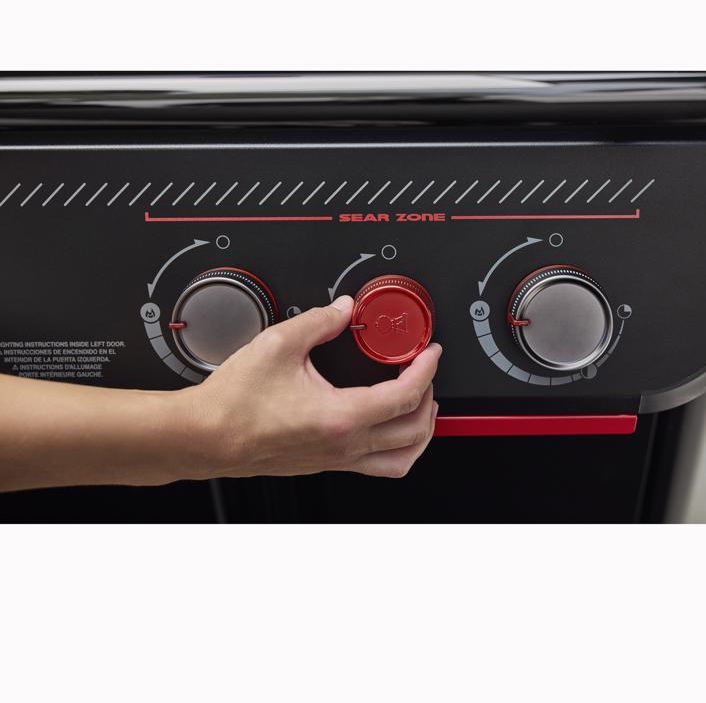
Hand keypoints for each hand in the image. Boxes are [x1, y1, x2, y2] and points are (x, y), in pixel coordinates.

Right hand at [186, 296, 441, 478]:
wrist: (205, 437)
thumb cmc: (233, 403)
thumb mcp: (278, 344)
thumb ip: (319, 320)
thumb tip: (344, 308)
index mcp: (340, 416)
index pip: (405, 396)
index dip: (426, 370)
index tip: (431, 353)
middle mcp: (344, 444)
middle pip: (414, 431)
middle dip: (429, 398)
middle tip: (424, 372)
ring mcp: (336, 460)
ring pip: (402, 460)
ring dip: (420, 433)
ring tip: (420, 406)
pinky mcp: (325, 464)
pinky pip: (377, 467)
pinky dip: (396, 449)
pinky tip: (386, 428)